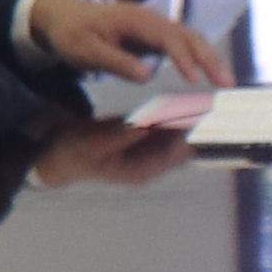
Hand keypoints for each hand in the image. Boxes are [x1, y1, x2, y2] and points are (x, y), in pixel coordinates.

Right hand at [27, 117, 196, 190]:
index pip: (175, 154)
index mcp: (140, 171)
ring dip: (191, 120)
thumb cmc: (72, 151)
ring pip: (177, 136)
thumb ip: (121, 133)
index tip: (206, 118)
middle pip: (182, 146)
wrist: (56, 151)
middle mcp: (149, 165)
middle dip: (197, 128)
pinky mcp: (143, 139)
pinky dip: (176, 115)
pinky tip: (188, 100)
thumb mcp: (94, 143)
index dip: (192, 136)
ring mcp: (147, 153)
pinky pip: (166, 128)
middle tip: (215, 104)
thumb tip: (146, 124)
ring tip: (208, 100)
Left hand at [34, 0, 231, 86]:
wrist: (65, 16)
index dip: (184, 58)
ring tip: (225, 81)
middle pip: (189, 35)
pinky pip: (183, 43)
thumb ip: (116, 62)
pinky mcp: (155, 34)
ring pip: (190, 38)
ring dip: (210, 58)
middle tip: (227, 83)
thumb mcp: (86, 51)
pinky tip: (208, 73)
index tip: (195, 81)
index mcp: (136, 20)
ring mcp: (155, 25)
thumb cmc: (73, 34)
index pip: (169, 37)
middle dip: (210, 58)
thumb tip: (148, 77)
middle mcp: (151, 18)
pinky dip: (198, 57)